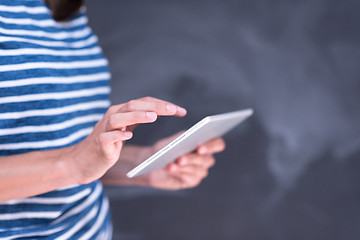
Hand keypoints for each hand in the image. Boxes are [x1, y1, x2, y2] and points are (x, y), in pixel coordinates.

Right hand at [67, 97, 186, 184]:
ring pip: (118, 117)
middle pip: (133, 105)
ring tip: (153, 117)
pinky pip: (107, 137)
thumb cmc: (106, 146)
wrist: (81, 162)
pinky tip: (128, 135)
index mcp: (121, 113)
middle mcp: (112, 117)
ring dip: (136, 116)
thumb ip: (136, 120)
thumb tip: (157, 112)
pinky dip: (117, 135)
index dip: (163, 104)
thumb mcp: (124, 130)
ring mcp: (103, 130)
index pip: (143, 103)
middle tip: (174, 109)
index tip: (181, 111)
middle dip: (155, 106)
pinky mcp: (98, 144)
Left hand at [143, 136, 225, 189]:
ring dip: (184, 167)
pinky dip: (179, 173)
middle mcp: (206, 158)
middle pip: (207, 159)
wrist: (152, 161)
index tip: (200, 148)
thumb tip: (190, 140)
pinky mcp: (193, 180)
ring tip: (171, 165)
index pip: (218, 144)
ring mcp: (200, 170)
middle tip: (180, 158)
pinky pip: (191, 178)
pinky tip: (170, 169)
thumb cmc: (164, 148)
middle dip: (192, 159)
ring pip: (198, 169)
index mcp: (205, 144)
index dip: (212, 146)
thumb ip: (183, 138)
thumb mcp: (173, 140)